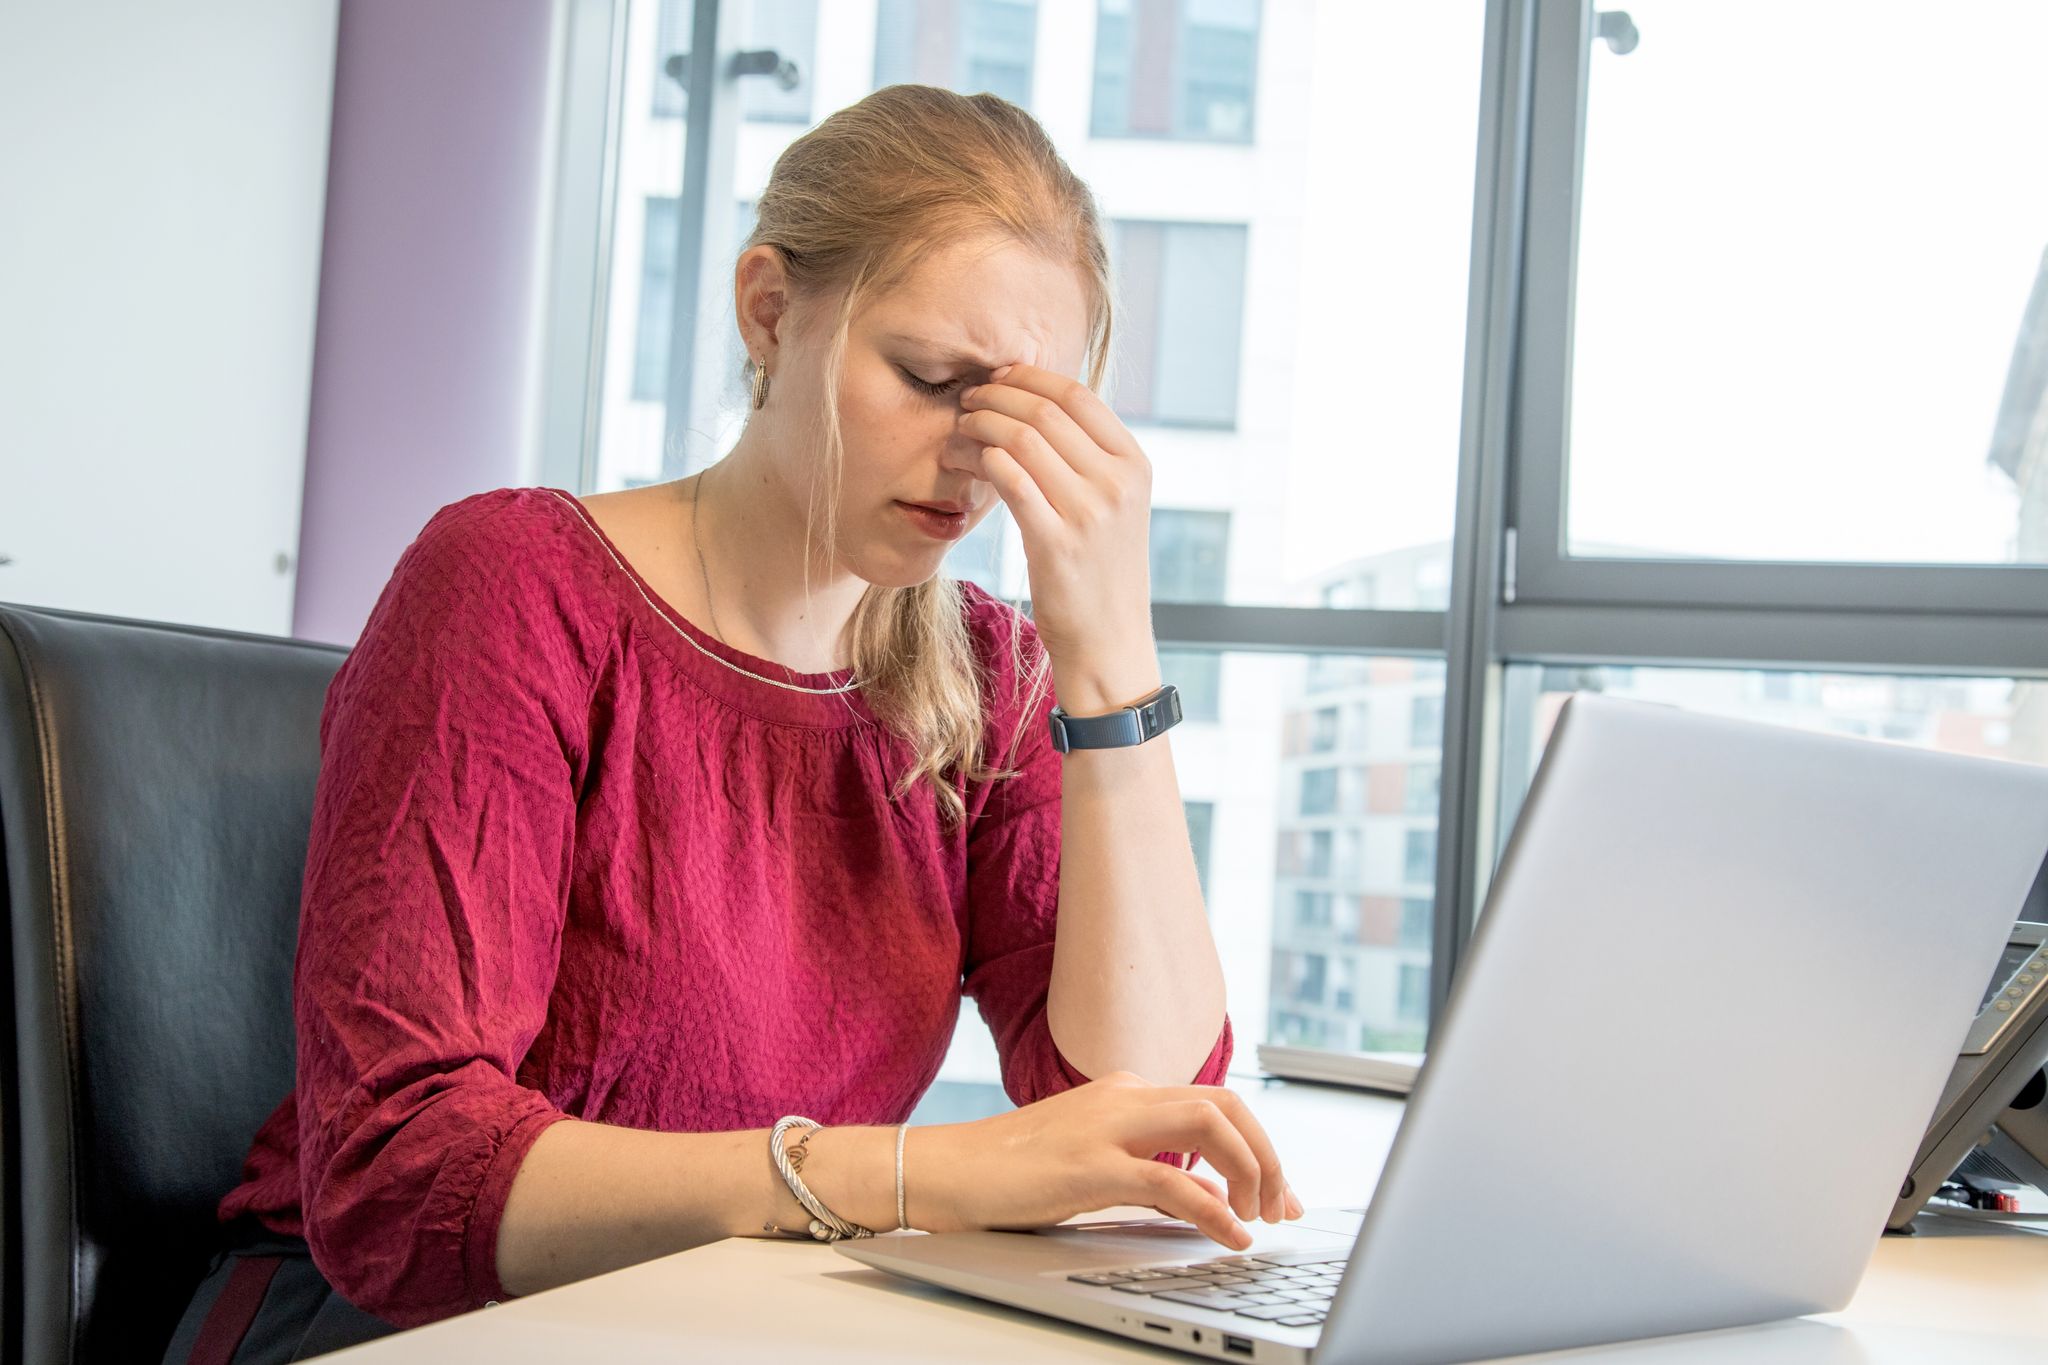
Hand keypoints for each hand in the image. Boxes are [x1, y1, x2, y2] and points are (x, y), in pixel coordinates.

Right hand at [911, 1073, 1306, 1248]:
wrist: (943, 1169)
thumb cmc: (1010, 1172)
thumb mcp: (1094, 1164)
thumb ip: (1151, 1170)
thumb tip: (1207, 1193)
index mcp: (1126, 1091)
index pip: (1216, 1102)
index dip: (1260, 1146)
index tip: (1279, 1193)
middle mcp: (1123, 1095)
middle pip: (1226, 1103)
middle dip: (1268, 1155)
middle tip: (1281, 1206)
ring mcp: (1105, 1125)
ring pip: (1209, 1123)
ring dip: (1251, 1170)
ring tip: (1259, 1217)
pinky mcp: (1087, 1164)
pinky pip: (1169, 1179)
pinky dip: (1212, 1206)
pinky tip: (1230, 1233)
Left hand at [957, 364, 1155, 690]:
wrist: (1109, 641)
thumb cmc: (1102, 572)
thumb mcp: (1115, 507)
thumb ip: (1089, 460)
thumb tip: (1038, 409)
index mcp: (1134, 465)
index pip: (1077, 396)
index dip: (1031, 377)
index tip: (999, 377)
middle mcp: (1117, 483)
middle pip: (1045, 412)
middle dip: (997, 396)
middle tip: (967, 401)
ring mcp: (1089, 512)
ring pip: (1022, 439)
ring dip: (981, 425)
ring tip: (959, 430)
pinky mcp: (1056, 542)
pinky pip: (1010, 479)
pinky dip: (981, 460)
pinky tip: (964, 462)